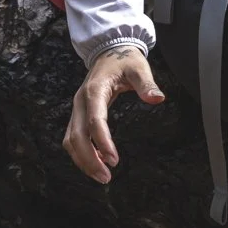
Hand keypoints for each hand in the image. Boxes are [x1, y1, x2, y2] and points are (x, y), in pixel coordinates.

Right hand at [63, 46, 164, 182]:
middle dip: (89, 159)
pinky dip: (81, 152)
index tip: (114, 160)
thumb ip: (147, 84)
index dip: (102, 142)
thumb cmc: (124, 60)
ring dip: (83, 160)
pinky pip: (74, 136)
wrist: (109, 50)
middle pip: (76, 136)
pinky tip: (96, 162)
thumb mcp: (139, 68)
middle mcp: (80, 101)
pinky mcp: (78, 113)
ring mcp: (77, 108)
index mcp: (95, 91)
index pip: (94, 121)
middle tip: (106, 177)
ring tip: (101, 176)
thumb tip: (157, 98)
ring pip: (71, 139)